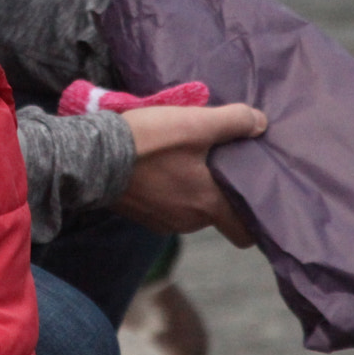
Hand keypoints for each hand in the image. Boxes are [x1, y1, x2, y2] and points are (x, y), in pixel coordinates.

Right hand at [113, 103, 265, 247]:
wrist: (93, 158)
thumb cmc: (150, 142)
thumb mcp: (196, 123)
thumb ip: (234, 121)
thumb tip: (261, 123)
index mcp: (208, 205)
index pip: (245, 233)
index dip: (254, 218)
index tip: (253, 194)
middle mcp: (189, 222)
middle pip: (217, 214)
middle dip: (220, 193)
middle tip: (218, 163)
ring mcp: (162, 221)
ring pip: (191, 209)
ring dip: (192, 189)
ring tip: (186, 158)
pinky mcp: (140, 215)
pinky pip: (166, 205)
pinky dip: (168, 190)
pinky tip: (160, 166)